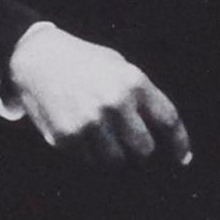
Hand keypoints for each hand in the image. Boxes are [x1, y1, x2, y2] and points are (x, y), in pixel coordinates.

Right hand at [4, 22, 189, 166]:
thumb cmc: (85, 63)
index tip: (182, 159)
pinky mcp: (67, 137)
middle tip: (132, 143)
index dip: (180, 144)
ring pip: (117, 161)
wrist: (38, 58)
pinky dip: (91, 154)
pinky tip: (84, 135)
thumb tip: (162, 133)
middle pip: (145, 150)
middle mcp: (114, 104)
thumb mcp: (120, 67)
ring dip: (116, 155)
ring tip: (105, 138)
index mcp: (133, 82)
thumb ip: (142, 97)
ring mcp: (89, 123)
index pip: (168, 121)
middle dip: (141, 150)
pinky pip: (90, 161)